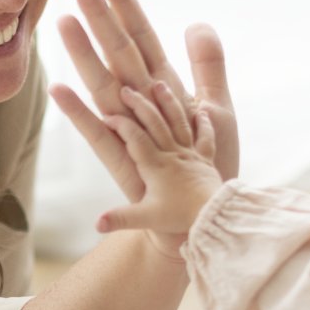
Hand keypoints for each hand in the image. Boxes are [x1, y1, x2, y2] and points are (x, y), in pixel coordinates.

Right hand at [49, 0, 238, 204]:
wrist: (202, 213)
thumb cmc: (210, 163)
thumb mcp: (217, 107)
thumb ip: (208, 65)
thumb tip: (195, 22)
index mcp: (161, 86)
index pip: (140, 37)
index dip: (125, 5)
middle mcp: (139, 102)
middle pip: (116, 52)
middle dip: (99, 16)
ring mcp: (127, 128)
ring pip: (102, 83)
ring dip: (82, 53)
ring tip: (63, 22)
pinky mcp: (122, 158)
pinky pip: (97, 132)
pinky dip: (79, 112)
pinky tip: (59, 89)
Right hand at [88, 82, 221, 256]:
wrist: (214, 217)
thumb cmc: (179, 218)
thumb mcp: (146, 218)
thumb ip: (119, 218)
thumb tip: (95, 224)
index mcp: (155, 165)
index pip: (134, 137)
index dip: (119, 124)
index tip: (106, 116)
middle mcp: (172, 153)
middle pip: (154, 122)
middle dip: (139, 103)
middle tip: (126, 89)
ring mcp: (190, 154)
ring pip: (178, 121)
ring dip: (168, 102)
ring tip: (159, 85)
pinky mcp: (205, 159)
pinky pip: (205, 136)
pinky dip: (203, 122)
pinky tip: (201, 110)